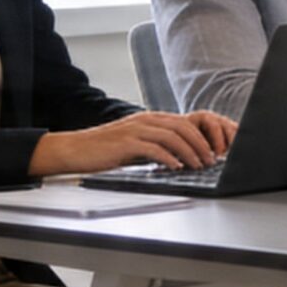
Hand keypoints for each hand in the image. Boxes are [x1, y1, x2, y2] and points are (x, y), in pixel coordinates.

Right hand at [30, 111, 234, 175]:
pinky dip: (169, 157)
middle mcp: (145, 121)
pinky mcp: (126, 143)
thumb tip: (179, 158)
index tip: (212, 152)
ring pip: (172, 136)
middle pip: (183, 127)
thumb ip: (155, 145)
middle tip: (212, 160)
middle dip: (202, 144)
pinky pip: (154, 148)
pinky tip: (176, 167)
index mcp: (149, 119)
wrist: (74, 149)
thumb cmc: (105, 149)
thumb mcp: (135, 143)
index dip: (202, 137)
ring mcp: (135, 130)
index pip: (184, 123)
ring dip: (190, 152)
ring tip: (200, 165)